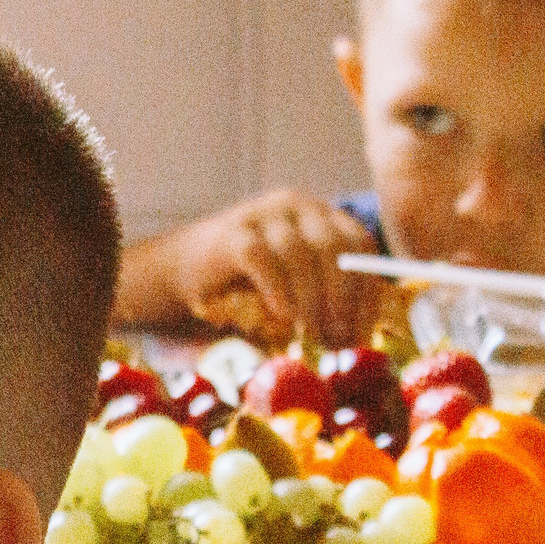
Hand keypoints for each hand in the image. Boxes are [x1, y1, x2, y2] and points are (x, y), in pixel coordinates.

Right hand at [123, 190, 377, 347]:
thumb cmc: (239, 287)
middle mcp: (294, 205)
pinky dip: (278, 291)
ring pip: (304, 255)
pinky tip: (280, 316)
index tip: (362, 332)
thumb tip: (357, 334)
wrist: (177, 274)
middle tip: (336, 338)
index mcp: (317, 214)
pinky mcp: (233, 233)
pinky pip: (265, 261)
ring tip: (309, 335)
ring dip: (312, 302)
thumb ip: (323, 294)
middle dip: (342, 299)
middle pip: (338, 247)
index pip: (360, 244)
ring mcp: (262, 215)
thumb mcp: (292, 285)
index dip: (367, 290)